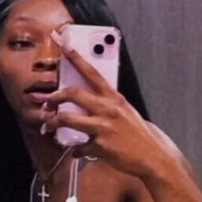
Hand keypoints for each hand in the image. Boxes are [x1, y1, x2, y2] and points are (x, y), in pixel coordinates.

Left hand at [43, 43, 175, 178]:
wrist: (153, 156)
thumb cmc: (140, 134)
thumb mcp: (126, 111)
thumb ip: (109, 104)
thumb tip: (91, 102)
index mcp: (115, 98)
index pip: (92, 73)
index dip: (76, 58)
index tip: (62, 45)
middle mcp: (108, 110)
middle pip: (72, 93)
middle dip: (54, 97)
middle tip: (48, 103)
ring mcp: (102, 128)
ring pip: (66, 119)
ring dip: (52, 123)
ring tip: (49, 127)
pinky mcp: (99, 146)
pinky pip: (77, 147)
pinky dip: (75, 150)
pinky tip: (77, 151)